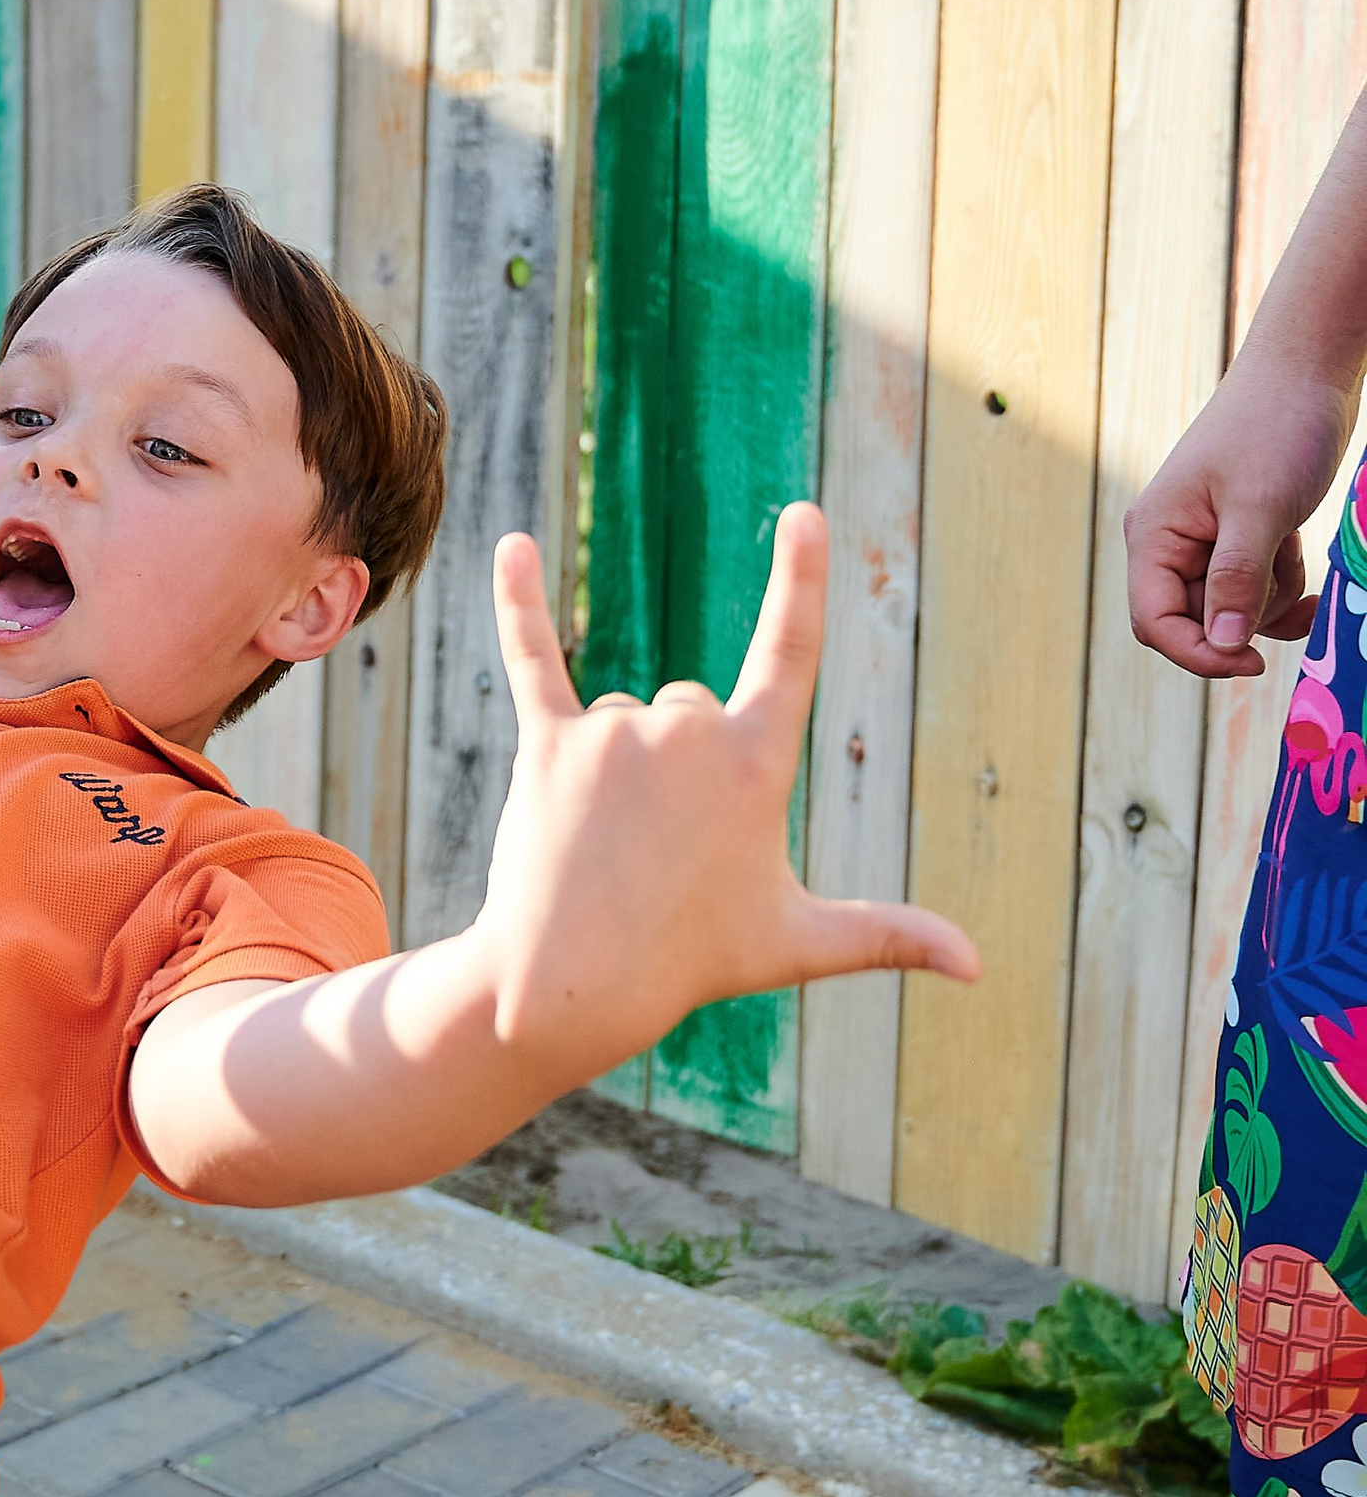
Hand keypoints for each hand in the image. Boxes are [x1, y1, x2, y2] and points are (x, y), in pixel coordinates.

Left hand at [480, 505, 977, 1081]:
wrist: (571, 984)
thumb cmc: (691, 963)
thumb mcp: (800, 943)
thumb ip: (888, 935)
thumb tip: (979, 965)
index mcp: (757, 763)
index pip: (792, 649)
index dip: (802, 578)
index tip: (801, 512)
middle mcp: (689, 730)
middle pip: (695, 708)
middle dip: (683, 770)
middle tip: (663, 852)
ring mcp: (615, 732)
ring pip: (628, 717)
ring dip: (621, 769)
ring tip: (610, 845)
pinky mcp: (548, 741)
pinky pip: (533, 654)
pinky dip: (520, 599)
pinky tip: (516, 545)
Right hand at [1126, 351, 1352, 677]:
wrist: (1306, 373)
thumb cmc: (1275, 427)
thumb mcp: (1260, 508)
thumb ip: (1237, 578)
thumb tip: (1225, 642)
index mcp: (1154, 534)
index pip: (1156, 622)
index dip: (1200, 652)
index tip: (1252, 662)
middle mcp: (1169, 542)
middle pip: (1196, 621)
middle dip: (1246, 617)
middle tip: (1292, 588)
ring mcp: (1203, 540)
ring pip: (1231, 608)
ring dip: (1272, 596)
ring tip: (1294, 547)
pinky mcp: (1237, 536)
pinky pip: (1254, 587)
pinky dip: (1282, 584)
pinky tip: (1302, 554)